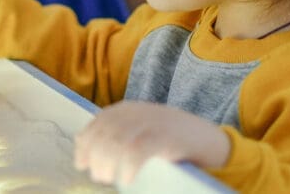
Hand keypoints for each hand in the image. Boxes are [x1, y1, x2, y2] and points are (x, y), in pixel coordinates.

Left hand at [74, 101, 229, 185]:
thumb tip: (82, 145)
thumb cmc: (170, 139)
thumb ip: (115, 134)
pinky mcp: (166, 138)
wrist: (209, 139)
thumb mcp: (140, 130)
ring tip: (106, 177)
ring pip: (118, 141)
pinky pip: (139, 150)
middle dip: (96, 155)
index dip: (86, 142)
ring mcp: (153, 123)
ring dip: (107, 162)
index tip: (80, 162)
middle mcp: (138, 113)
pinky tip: (126, 178)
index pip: (99, 122)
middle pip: (106, 132)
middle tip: (97, 175)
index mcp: (129, 109)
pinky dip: (128, 165)